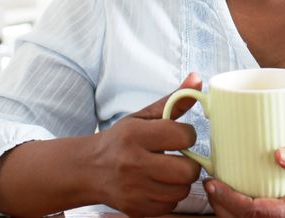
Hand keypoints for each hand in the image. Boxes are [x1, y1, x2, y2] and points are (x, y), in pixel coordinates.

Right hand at [84, 72, 204, 216]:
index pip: (183, 136)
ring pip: (182, 190)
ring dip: (181, 181)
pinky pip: (170, 205)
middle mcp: (133, 163)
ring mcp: (134, 189)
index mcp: (135, 135)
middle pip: (187, 170)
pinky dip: (169, 196)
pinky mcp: (135, 208)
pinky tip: (158, 185)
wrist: (88, 169)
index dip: (187, 135)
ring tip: (168, 171)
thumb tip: (197, 79)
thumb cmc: (120, 140)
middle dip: (190, 163)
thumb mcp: (142, 117)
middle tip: (180, 158)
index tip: (179, 136)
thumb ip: (173, 101)